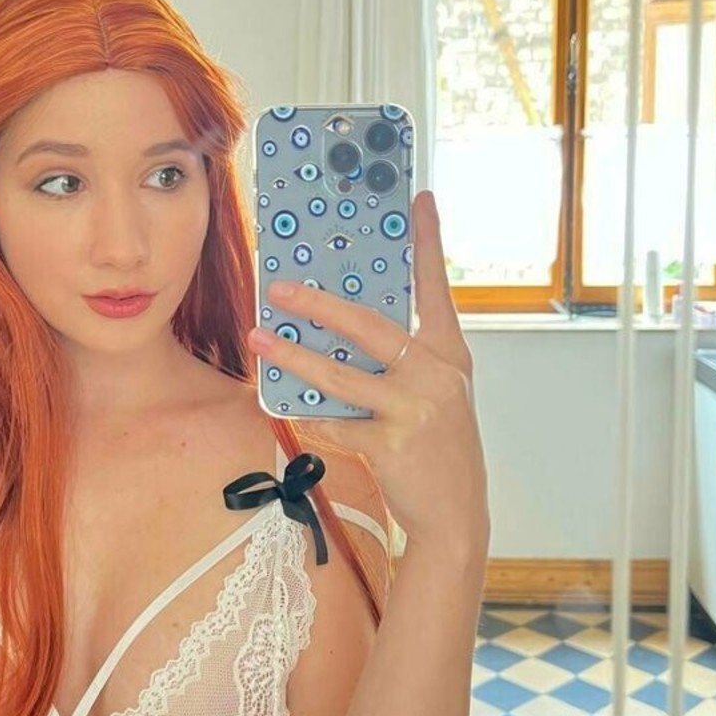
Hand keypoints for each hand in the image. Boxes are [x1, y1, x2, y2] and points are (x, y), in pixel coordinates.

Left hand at [247, 190, 488, 555]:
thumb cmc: (438, 448)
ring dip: (293, 356)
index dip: (428, 242)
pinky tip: (287, 405)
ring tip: (259, 338)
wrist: (456, 515)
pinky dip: (308, 413)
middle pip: (370, 326)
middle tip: (279, 287)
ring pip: (341, 375)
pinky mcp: (393, 444)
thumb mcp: (434, 393)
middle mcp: (437, 374)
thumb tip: (343, 327)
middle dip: (318, 305)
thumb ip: (399, 360)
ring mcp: (416, 409)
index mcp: (449, 354)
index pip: (436, 287)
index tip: (420, 200)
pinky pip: (335, 422)